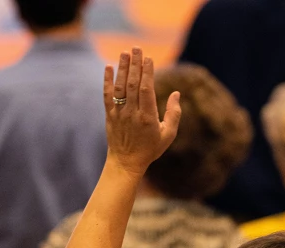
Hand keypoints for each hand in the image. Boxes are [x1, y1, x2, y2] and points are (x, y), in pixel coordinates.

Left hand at [103, 47, 181, 175]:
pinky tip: (108, 67)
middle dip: (135, 65)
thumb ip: (174, 114)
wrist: (126, 162)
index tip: (149, 58)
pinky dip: (107, 81)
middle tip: (137, 48)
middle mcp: (132, 114)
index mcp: (148, 118)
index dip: (147, 73)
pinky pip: (107, 95)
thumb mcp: (168, 135)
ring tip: (125, 53)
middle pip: (133, 84)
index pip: (147, 90)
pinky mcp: (110, 115)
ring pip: (120, 87)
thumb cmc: (150, 149)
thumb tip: (176, 93)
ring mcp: (119, 114)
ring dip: (122, 68)